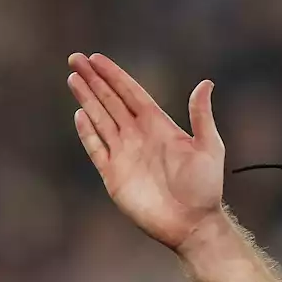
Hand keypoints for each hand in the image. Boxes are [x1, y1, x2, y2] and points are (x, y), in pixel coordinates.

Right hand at [67, 53, 224, 251]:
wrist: (192, 223)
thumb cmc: (205, 187)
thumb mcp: (208, 147)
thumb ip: (201, 115)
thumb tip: (206, 83)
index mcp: (159, 125)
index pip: (131, 93)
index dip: (114, 75)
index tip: (97, 58)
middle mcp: (139, 135)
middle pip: (111, 101)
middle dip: (94, 80)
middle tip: (76, 58)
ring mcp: (124, 154)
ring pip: (100, 119)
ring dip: (87, 99)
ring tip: (73, 77)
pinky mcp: (113, 174)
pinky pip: (96, 148)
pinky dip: (87, 132)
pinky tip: (80, 113)